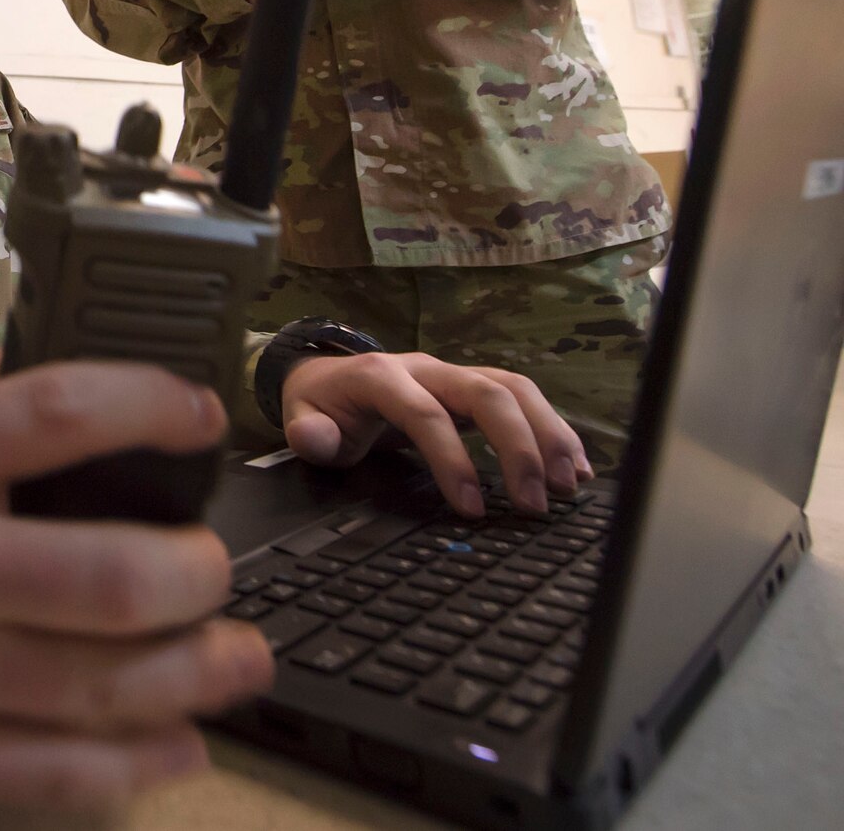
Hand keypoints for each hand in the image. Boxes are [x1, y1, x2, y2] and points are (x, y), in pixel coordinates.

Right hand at [0, 356, 273, 809]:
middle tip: (215, 568)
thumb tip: (104, 369)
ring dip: (199, 675)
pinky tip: (181, 742)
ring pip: (99, 687)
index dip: (152, 409)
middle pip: (109, 576)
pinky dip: (136, 765)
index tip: (200, 418)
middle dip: (199, 575)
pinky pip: (50, 774)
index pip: (58, 414)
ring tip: (239, 656)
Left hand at [281, 352, 593, 517]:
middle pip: (486, 392)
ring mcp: (454, 373)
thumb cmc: (322, 404)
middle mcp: (426, 368)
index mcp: (381, 377)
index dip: (452, 460)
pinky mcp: (474, 385)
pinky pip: (523, 397)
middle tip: (536, 503)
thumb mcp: (303, 418)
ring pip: (514, 389)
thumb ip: (309, 432)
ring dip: (548, 435)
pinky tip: (574, 466)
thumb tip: (317, 440)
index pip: (425, 413)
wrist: (329, 375)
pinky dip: (552, 429)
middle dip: (518, 446)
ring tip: (569, 486)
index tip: (472, 508)